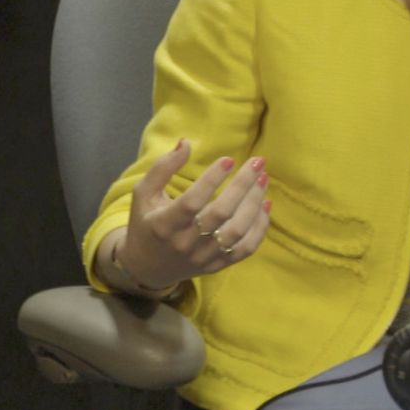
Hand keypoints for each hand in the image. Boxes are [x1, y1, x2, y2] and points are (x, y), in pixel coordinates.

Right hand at [115, 140, 271, 290]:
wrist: (147, 266)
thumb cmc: (146, 222)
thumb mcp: (143, 193)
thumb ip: (162, 168)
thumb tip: (186, 143)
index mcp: (163, 225)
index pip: (191, 202)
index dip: (211, 180)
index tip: (229, 159)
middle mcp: (184, 244)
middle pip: (221, 214)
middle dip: (243, 185)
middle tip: (258, 162)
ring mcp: (202, 257)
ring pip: (237, 232)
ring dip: (254, 203)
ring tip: (263, 179)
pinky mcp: (216, 266)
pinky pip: (245, 249)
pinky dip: (260, 227)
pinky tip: (265, 204)